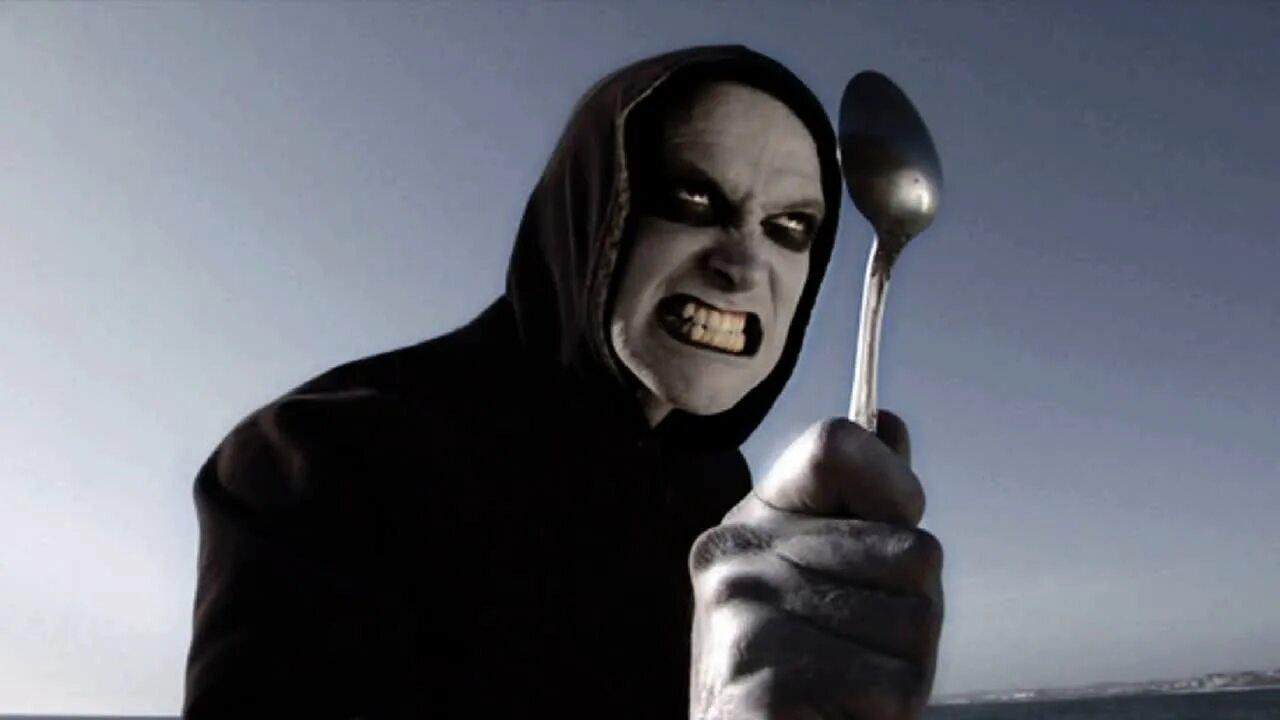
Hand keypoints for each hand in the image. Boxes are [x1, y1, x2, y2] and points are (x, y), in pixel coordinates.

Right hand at [688, 412, 942, 718]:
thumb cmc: (810, 675)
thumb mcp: (830, 578)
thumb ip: (861, 507)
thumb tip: (886, 423)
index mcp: (751, 522)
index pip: (837, 444)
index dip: (893, 486)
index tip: (884, 543)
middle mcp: (736, 558)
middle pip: (913, 548)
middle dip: (913, 613)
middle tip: (860, 652)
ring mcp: (743, 621)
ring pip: (917, 619)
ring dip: (904, 669)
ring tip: (851, 689)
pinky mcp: (761, 690)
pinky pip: (893, 683)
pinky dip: (885, 712)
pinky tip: (840, 716)